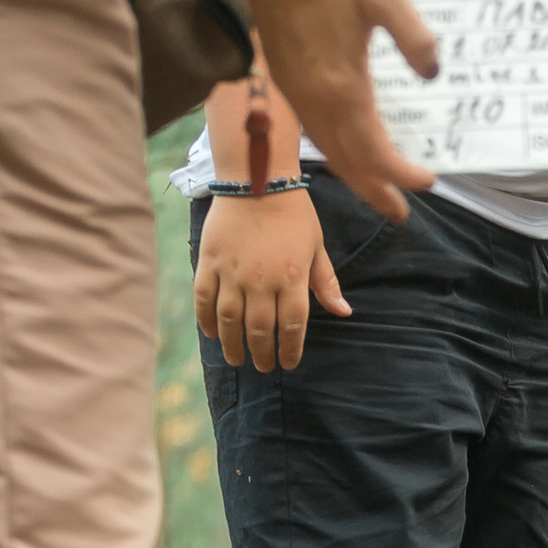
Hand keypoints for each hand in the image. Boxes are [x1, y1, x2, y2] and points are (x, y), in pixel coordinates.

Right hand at [195, 191, 347, 370]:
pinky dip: (205, 319)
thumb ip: (326, 282)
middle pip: (260, 330)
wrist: (257, 180)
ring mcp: (233, 273)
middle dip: (262, 353)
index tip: (288, 363)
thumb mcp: (316, 246)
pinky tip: (210, 333)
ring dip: (232, 344)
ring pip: (230, 320)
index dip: (290, 350)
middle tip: (262, 367)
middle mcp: (262, 281)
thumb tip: (343, 312)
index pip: (292, 327)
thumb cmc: (294, 213)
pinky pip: (204, 298)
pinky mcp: (210, 262)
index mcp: (292, 279)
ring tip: (236, 359)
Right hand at [237, 0, 437, 221]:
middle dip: (375, 190)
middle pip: (348, 162)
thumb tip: (432, 74)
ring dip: (354, 174)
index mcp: (341, 87)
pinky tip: (347, 148)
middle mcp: (315, 99)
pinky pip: (313, 130)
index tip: (429, 181)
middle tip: (400, 213)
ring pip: (327, 149)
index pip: (375, 151)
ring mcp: (296, 90)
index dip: (401, 174)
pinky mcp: (287, 77)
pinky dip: (335, 150)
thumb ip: (414, 37)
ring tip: (377, 190)